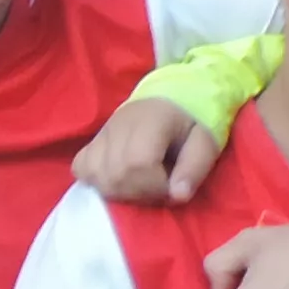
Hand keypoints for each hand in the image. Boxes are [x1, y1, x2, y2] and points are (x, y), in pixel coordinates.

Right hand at [78, 93, 221, 204]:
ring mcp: (102, 132)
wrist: (176, 93)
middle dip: (140, 192)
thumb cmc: (194, 118)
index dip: (155, 186)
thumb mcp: (207, 140)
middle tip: (159, 188)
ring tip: (141, 185)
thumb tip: (177, 196)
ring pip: (96, 175)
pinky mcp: (93, 139)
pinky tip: (118, 180)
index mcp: (150, 120)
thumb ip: (195, 167)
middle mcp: (119, 125)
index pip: (138, 164)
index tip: (172, 187)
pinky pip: (81, 167)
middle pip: (115, 174)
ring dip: (120, 190)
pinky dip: (97, 180)